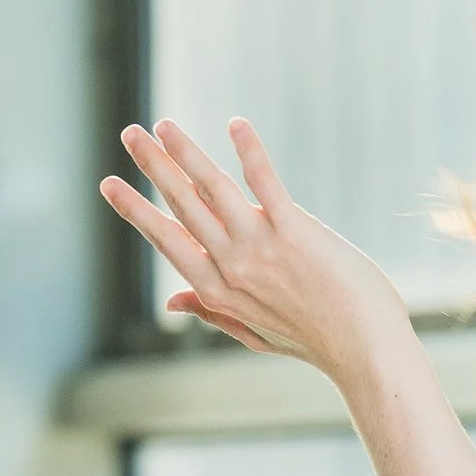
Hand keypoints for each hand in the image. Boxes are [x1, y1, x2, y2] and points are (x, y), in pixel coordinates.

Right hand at [99, 117, 410, 385]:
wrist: (366, 352)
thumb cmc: (315, 340)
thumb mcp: (254, 332)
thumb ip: (212, 312)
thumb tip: (171, 301)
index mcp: (218, 291)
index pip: (168, 240)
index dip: (137, 210)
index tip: (109, 183)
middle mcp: (232, 267)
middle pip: (183, 207)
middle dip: (153, 167)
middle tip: (129, 134)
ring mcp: (261, 248)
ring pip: (212, 190)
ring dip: (185, 153)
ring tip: (163, 125)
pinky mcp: (295, 232)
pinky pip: (265, 183)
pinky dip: (250, 152)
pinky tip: (235, 124)